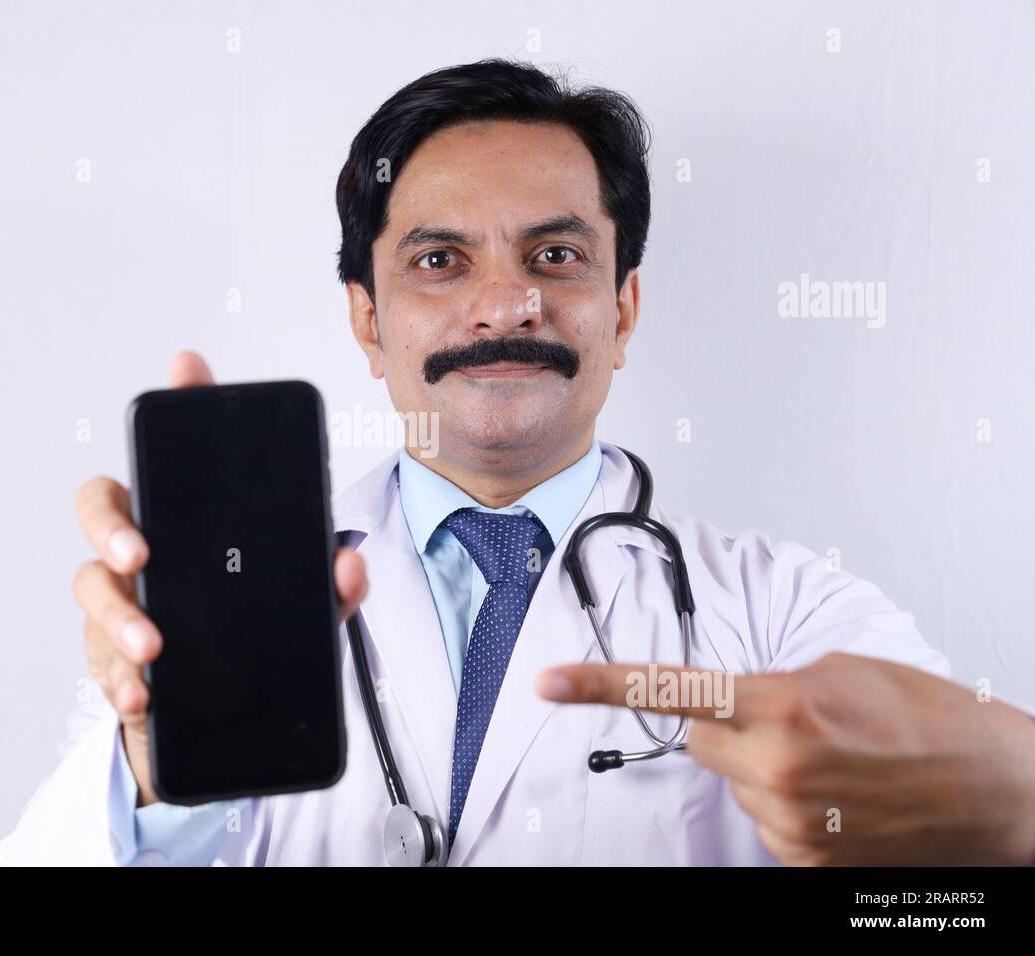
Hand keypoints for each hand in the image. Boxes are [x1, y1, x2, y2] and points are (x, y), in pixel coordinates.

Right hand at [72, 351, 369, 806]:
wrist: (222, 723)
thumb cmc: (251, 642)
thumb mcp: (302, 612)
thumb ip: (328, 588)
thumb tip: (348, 562)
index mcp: (189, 526)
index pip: (177, 453)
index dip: (180, 404)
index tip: (191, 368)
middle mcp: (143, 553)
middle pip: (101, 507)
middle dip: (111, 525)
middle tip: (139, 554)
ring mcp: (121, 604)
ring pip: (91, 589)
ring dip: (118, 618)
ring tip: (153, 649)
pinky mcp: (112, 660)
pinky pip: (101, 662)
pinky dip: (120, 681)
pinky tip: (142, 695)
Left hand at [536, 652, 1034, 864]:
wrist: (1000, 793)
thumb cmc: (933, 723)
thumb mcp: (845, 672)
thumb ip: (773, 682)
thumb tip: (732, 700)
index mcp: (782, 704)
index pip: (669, 689)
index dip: (600, 684)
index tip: (549, 680)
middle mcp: (775, 766)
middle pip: (700, 739)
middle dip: (730, 728)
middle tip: (790, 723)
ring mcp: (788, 822)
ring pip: (734, 783)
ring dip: (765, 770)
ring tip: (835, 765)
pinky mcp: (802, 864)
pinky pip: (764, 822)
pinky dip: (789, 809)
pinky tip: (837, 800)